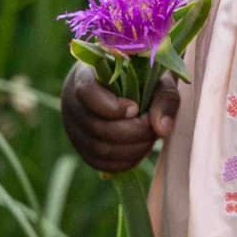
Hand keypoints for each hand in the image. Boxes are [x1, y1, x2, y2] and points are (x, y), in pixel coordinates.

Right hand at [60, 63, 180, 173]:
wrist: (130, 83)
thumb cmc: (144, 77)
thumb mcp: (157, 78)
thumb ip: (164, 97)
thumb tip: (162, 129)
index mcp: (85, 74)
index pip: (86, 92)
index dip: (112, 106)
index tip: (136, 108)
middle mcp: (72, 101)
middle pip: (96, 126)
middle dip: (132, 133)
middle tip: (153, 130)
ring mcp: (73, 126)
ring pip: (98, 148)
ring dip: (131, 149)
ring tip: (150, 139)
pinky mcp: (81, 146)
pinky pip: (98, 162)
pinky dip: (123, 161)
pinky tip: (140, 151)